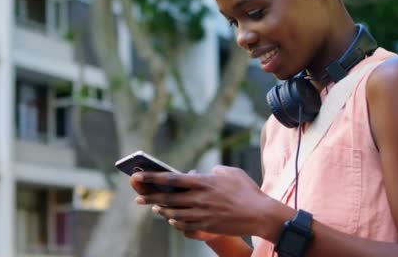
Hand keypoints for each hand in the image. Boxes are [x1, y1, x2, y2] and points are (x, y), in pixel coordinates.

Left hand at [132, 165, 277, 237]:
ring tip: (154, 207)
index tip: (139, 175)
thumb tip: (206, 173)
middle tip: (138, 198)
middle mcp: (199, 198)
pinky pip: (184, 225)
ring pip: (174, 213)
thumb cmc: (247, 191)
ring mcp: (202, 213)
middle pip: (168, 198)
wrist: (259, 214)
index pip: (171, 179)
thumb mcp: (232, 172)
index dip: (153, 177)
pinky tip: (171, 219)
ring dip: (162, 210)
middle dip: (150, 197)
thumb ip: (215, 171)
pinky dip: (175, 222)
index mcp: (203, 181)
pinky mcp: (206, 225)